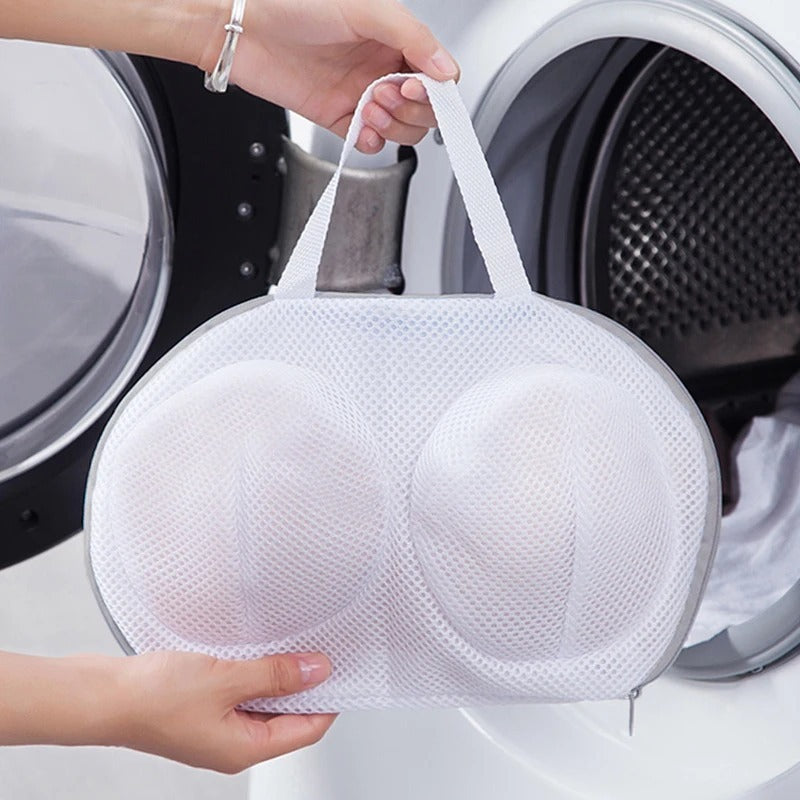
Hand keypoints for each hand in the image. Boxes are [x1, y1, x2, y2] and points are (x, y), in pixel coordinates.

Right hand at [0, 649, 333, 772]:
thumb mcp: (226, 679)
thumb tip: (317, 671)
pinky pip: (240, 692)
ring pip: (263, 702)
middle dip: (305, 685)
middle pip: (288, 717)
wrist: (100, 695)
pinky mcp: (200, 709)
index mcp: (244, 748)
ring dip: (277, 675)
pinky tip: (253, 650)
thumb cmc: (151, 698)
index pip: (308, 729)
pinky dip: (252, 672)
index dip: (329, 698)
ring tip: (287, 646)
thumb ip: (275, 675)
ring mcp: (216, 727)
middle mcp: (233, 743)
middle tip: (317, 650)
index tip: (341, 668)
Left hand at [196, 0, 459, 152]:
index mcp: (395, 39)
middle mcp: (381, 68)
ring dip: (393, 127)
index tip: (414, 86)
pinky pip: (370, 143)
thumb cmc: (294, 5)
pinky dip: (372, 142)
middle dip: (411, 110)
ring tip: (369, 107)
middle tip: (385, 95)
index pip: (437, 76)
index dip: (434, 90)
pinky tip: (361, 127)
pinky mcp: (340, 118)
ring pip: (402, 130)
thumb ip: (413, 37)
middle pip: (424, 109)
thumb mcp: (365, 9)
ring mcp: (362, 95)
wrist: (245, 31)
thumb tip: (447, 70)